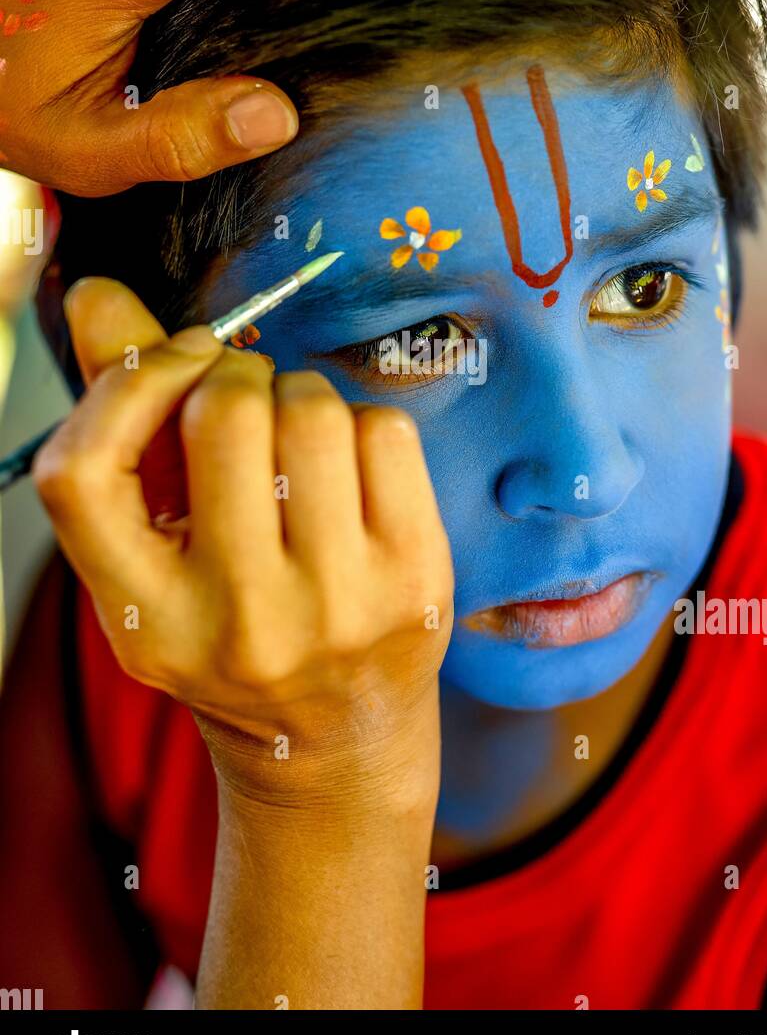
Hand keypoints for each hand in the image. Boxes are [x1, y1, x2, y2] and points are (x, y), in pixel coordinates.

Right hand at [34, 278, 454, 808]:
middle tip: (241, 401)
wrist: (335, 741)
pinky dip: (360, 424)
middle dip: (231, 374)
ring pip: (311, 408)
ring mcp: (337, 607)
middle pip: (220, 413)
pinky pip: (383, 429)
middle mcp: (239, 623)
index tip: (168, 366)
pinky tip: (348, 471)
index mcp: (145, 621)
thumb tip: (99, 292)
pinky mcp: (415, 581)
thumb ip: (123, 423)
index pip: (83, 473)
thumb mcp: (159, 554)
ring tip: (294, 439)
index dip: (124, 387)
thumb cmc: (232, 627)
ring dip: (298, 394)